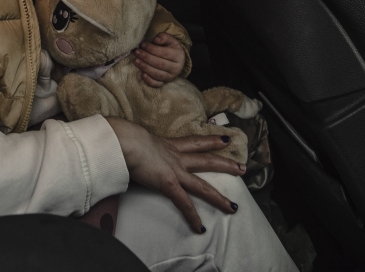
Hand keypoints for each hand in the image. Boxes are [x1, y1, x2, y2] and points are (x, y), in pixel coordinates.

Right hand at [105, 117, 244, 232]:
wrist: (122, 140)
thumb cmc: (122, 136)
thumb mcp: (133, 136)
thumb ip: (134, 141)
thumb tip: (125, 142)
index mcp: (167, 145)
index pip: (192, 142)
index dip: (210, 140)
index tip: (224, 139)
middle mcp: (174, 156)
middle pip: (205, 160)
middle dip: (225, 164)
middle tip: (242, 168)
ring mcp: (173, 170)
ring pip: (202, 185)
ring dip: (218, 197)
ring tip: (233, 206)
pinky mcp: (167, 183)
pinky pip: (183, 203)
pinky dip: (192, 216)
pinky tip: (200, 228)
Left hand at [134, 32, 185, 86]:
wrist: (176, 60)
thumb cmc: (170, 48)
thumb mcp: (170, 40)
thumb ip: (164, 37)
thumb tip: (156, 40)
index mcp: (178, 56)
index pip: (164, 53)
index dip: (152, 49)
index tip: (142, 44)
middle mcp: (176, 68)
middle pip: (160, 64)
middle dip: (146, 58)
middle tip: (137, 52)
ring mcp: (170, 77)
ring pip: (157, 74)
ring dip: (145, 68)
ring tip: (136, 61)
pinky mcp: (165, 83)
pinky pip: (157, 84)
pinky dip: (149, 81)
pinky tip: (142, 75)